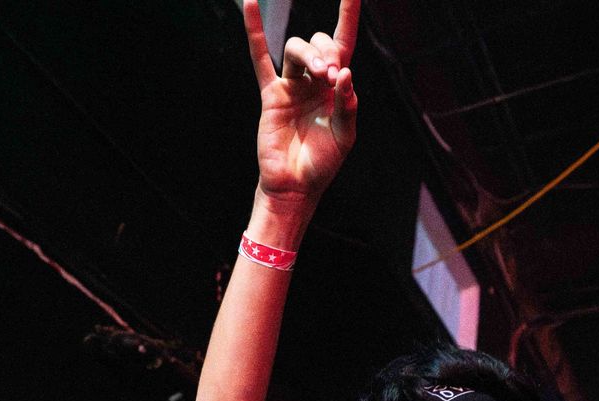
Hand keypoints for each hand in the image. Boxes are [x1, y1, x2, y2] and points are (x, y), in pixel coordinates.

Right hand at [246, 0, 358, 213]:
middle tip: (331, 76)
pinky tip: (251, 3)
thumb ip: (347, 105)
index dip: (347, 17)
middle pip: (320, 44)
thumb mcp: (345, 136)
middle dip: (327, 53)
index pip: (343, 44)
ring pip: (296, 49)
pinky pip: (260, 58)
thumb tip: (343, 72)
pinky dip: (255, 31)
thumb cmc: (322, 164)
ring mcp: (291, 85)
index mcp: (336, 88)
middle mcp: (314, 81)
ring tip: (320, 74)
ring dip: (309, 54)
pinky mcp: (271, 94)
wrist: (295, 185)